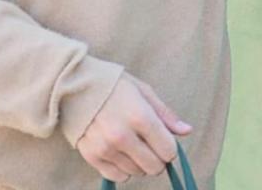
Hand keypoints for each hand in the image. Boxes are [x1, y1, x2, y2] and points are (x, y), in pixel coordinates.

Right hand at [77, 72, 192, 182]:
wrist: (74, 87)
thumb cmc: (114, 86)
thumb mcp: (144, 92)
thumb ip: (166, 115)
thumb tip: (187, 131)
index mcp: (140, 117)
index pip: (168, 151)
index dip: (171, 149)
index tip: (165, 142)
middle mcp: (122, 136)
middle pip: (154, 167)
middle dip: (158, 159)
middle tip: (151, 147)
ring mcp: (106, 148)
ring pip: (137, 173)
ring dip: (140, 163)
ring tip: (133, 145)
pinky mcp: (92, 156)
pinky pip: (117, 176)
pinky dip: (123, 169)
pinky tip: (121, 153)